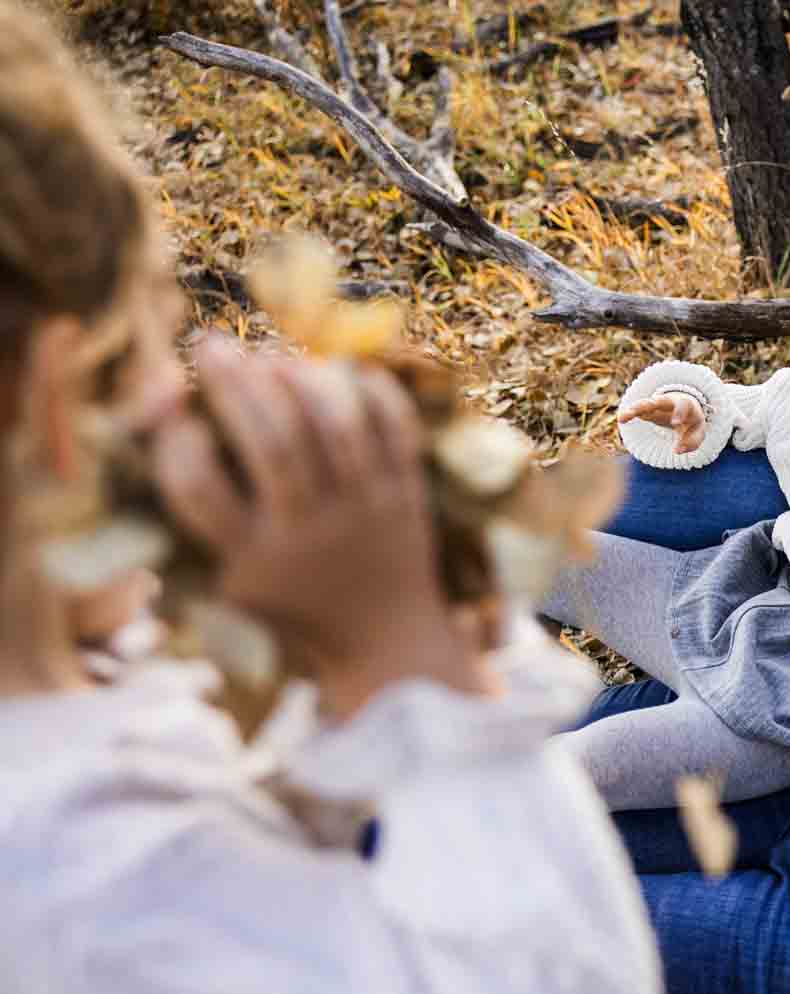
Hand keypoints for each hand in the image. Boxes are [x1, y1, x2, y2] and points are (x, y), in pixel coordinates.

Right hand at [155, 337, 489, 717]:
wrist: (384, 638)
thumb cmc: (289, 595)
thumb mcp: (234, 569)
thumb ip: (200, 498)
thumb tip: (167, 393)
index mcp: (254, 558)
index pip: (201, 490)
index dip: (177, 441)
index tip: (173, 412)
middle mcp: (311, 534)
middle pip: (274, 446)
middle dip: (236, 385)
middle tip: (211, 345)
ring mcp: (365, 512)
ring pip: (337, 428)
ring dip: (300, 380)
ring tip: (273, 357)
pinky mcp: (407, 497)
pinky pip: (396, 431)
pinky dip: (373, 392)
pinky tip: (344, 370)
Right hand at [616, 390, 705, 453]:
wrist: (685, 411)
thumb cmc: (692, 423)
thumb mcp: (697, 432)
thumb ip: (691, 443)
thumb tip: (677, 451)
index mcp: (687, 405)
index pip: (683, 405)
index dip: (679, 413)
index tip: (676, 423)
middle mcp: (670, 402)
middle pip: (660, 400)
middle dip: (651, 405)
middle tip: (642, 414)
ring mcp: (657, 405)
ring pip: (644, 404)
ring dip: (634, 409)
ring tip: (622, 418)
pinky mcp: (647, 410)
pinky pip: (637, 410)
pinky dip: (629, 413)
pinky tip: (621, 418)